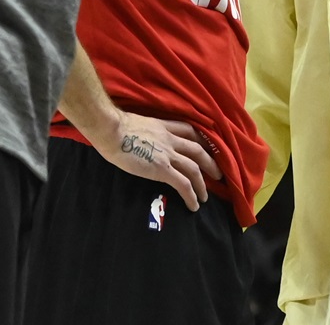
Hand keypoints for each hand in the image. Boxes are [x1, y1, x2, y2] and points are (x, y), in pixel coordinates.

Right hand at [98, 112, 221, 210]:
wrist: (111, 130)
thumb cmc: (116, 127)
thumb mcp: (140, 124)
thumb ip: (149, 133)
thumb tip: (146, 142)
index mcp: (165, 127)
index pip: (190, 132)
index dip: (201, 141)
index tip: (208, 150)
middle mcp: (171, 139)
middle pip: (199, 150)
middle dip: (210, 163)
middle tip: (218, 175)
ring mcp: (168, 154)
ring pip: (194, 168)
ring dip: (203, 184)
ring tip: (205, 197)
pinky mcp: (162, 169)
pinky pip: (183, 183)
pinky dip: (191, 195)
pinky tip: (194, 205)